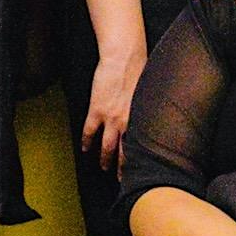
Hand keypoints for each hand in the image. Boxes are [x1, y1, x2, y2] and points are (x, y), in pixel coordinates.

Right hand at [82, 49, 144, 172]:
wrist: (124, 57)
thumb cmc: (140, 70)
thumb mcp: (149, 94)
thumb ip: (147, 110)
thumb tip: (151, 120)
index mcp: (143, 119)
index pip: (143, 147)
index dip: (142, 161)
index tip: (142, 170)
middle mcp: (128, 122)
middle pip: (125, 152)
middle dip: (123, 168)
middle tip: (123, 179)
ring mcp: (111, 118)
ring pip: (107, 146)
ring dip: (104, 159)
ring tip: (103, 167)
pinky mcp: (96, 110)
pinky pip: (89, 131)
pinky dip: (86, 142)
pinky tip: (85, 149)